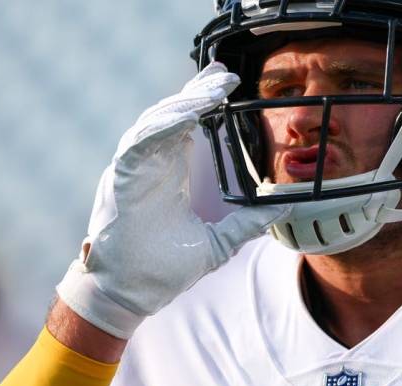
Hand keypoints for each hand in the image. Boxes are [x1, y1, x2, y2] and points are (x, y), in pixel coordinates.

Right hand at [56, 62, 289, 338]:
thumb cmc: (163, 269)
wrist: (130, 294)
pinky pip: (140, 143)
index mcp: (168, 175)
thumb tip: (281, 211)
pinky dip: (162, 126)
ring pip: (156, 123)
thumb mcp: (217, 242)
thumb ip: (246, 223)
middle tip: (224, 74)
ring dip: (184, 104)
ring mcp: (133, 171)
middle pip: (172, 117)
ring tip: (212, 90)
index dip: (202, 103)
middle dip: (197, 93)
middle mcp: (150, 166)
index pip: (186, 128)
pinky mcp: (120, 179)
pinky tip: (186, 114)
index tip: (226, 84)